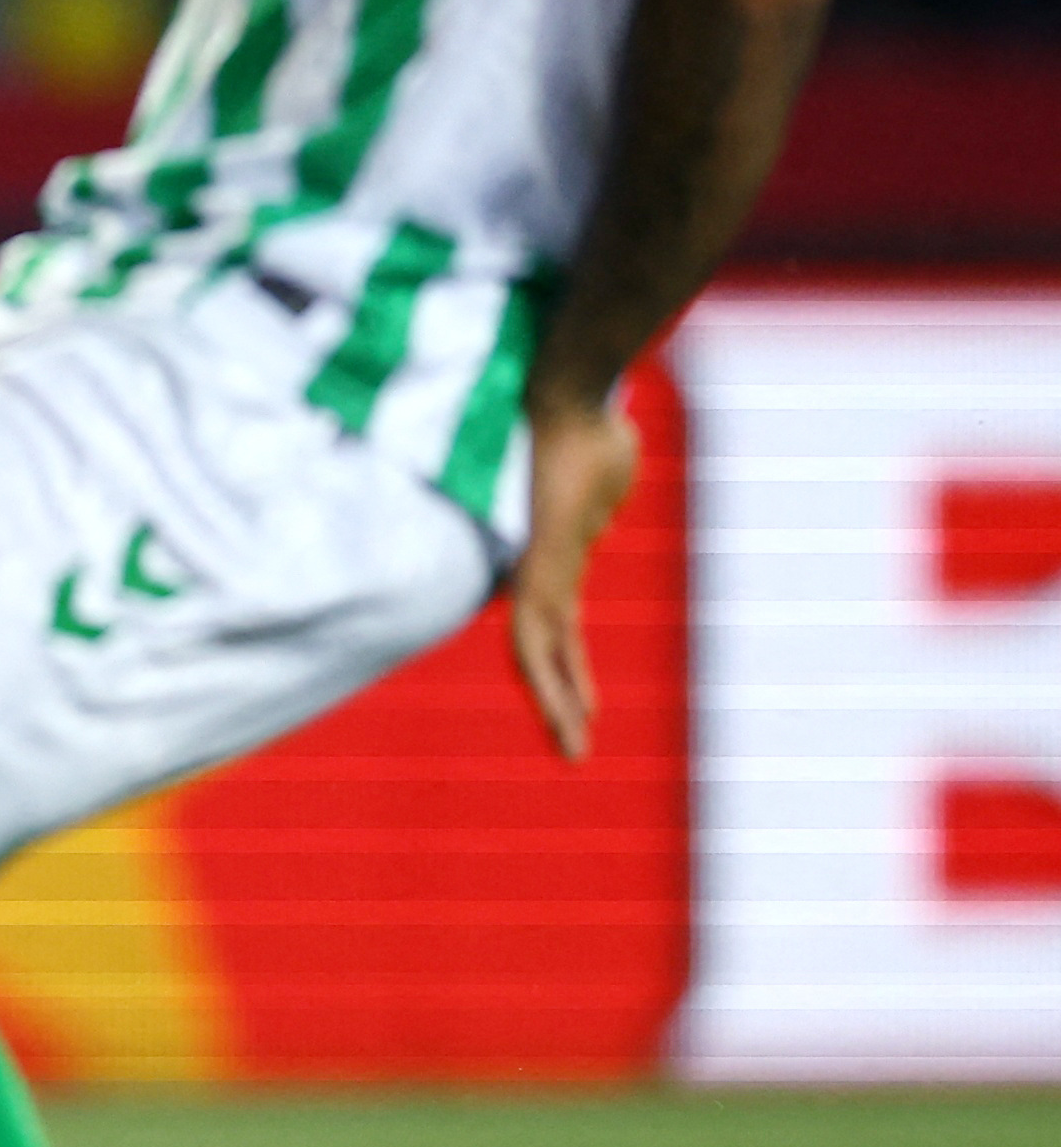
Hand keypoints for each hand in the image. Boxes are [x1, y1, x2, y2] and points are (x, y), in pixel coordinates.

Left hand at [505, 389, 636, 761]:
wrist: (566, 396)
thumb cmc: (587, 426)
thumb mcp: (609, 476)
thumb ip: (599, 504)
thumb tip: (600, 512)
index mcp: (554, 553)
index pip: (552, 620)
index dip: (564, 660)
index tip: (580, 696)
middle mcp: (541, 566)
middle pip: (545, 644)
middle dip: (560, 696)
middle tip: (574, 744)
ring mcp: (539, 567)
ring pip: (540, 650)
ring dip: (558, 702)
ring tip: (573, 749)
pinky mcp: (540, 564)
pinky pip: (538, 631)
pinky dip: (549, 675)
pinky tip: (561, 710)